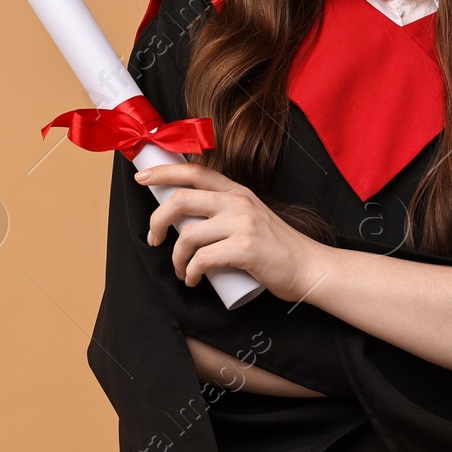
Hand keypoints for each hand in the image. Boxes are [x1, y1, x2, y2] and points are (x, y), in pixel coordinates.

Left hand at [137, 163, 322, 300]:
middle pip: (181, 200)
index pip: (194, 172)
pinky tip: (193, 279)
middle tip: (153, 238)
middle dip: (157, 220)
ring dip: (176, 258)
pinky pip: (202, 259)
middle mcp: (238, 202)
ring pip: (188, 235)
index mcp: (237, 191)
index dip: (164, 172)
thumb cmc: (275, 247)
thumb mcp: (250, 216)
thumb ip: (223, 211)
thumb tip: (184, 218)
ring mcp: (243, 224)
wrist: (308, 267)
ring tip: (182, 270)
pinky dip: (191, 272)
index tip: (142, 178)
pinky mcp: (245, 249)